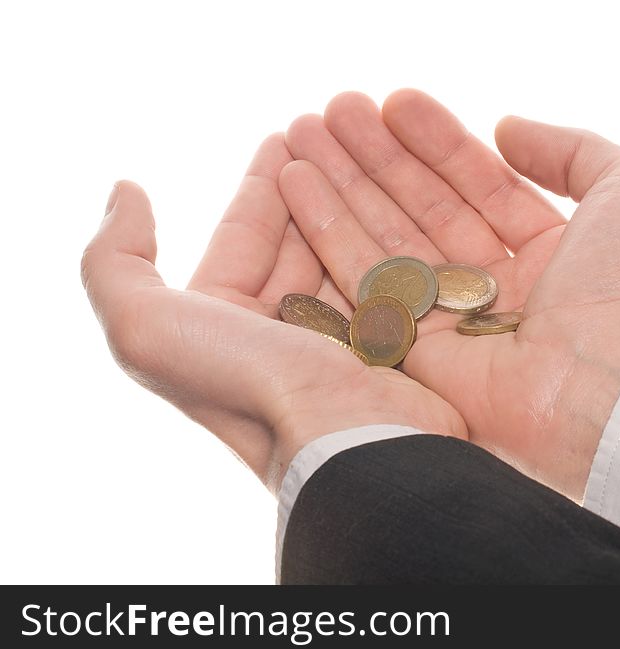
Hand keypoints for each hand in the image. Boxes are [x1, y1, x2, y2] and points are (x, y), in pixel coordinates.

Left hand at [81, 135, 465, 493]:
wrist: (348, 445)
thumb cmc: (247, 386)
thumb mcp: (144, 327)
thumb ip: (113, 260)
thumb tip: (127, 192)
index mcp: (222, 329)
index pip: (241, 238)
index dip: (257, 186)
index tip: (282, 135)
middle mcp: (280, 337)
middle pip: (296, 243)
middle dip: (310, 184)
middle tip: (333, 130)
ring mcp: (340, 342)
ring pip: (346, 255)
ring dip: (353, 202)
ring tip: (371, 157)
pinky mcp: (391, 345)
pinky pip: (388, 277)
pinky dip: (392, 237)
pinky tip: (404, 202)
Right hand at [280, 90, 619, 499]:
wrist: (596, 388)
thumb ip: (573, 147)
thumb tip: (506, 128)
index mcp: (548, 252)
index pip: (480, 184)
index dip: (438, 140)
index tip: (396, 100)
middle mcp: (495, 285)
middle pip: (424, 207)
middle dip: (380, 157)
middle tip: (337, 108)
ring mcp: (452, 320)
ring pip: (386, 237)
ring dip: (344, 183)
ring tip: (303, 130)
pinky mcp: (412, 352)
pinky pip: (362, 280)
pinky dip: (327, 230)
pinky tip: (296, 181)